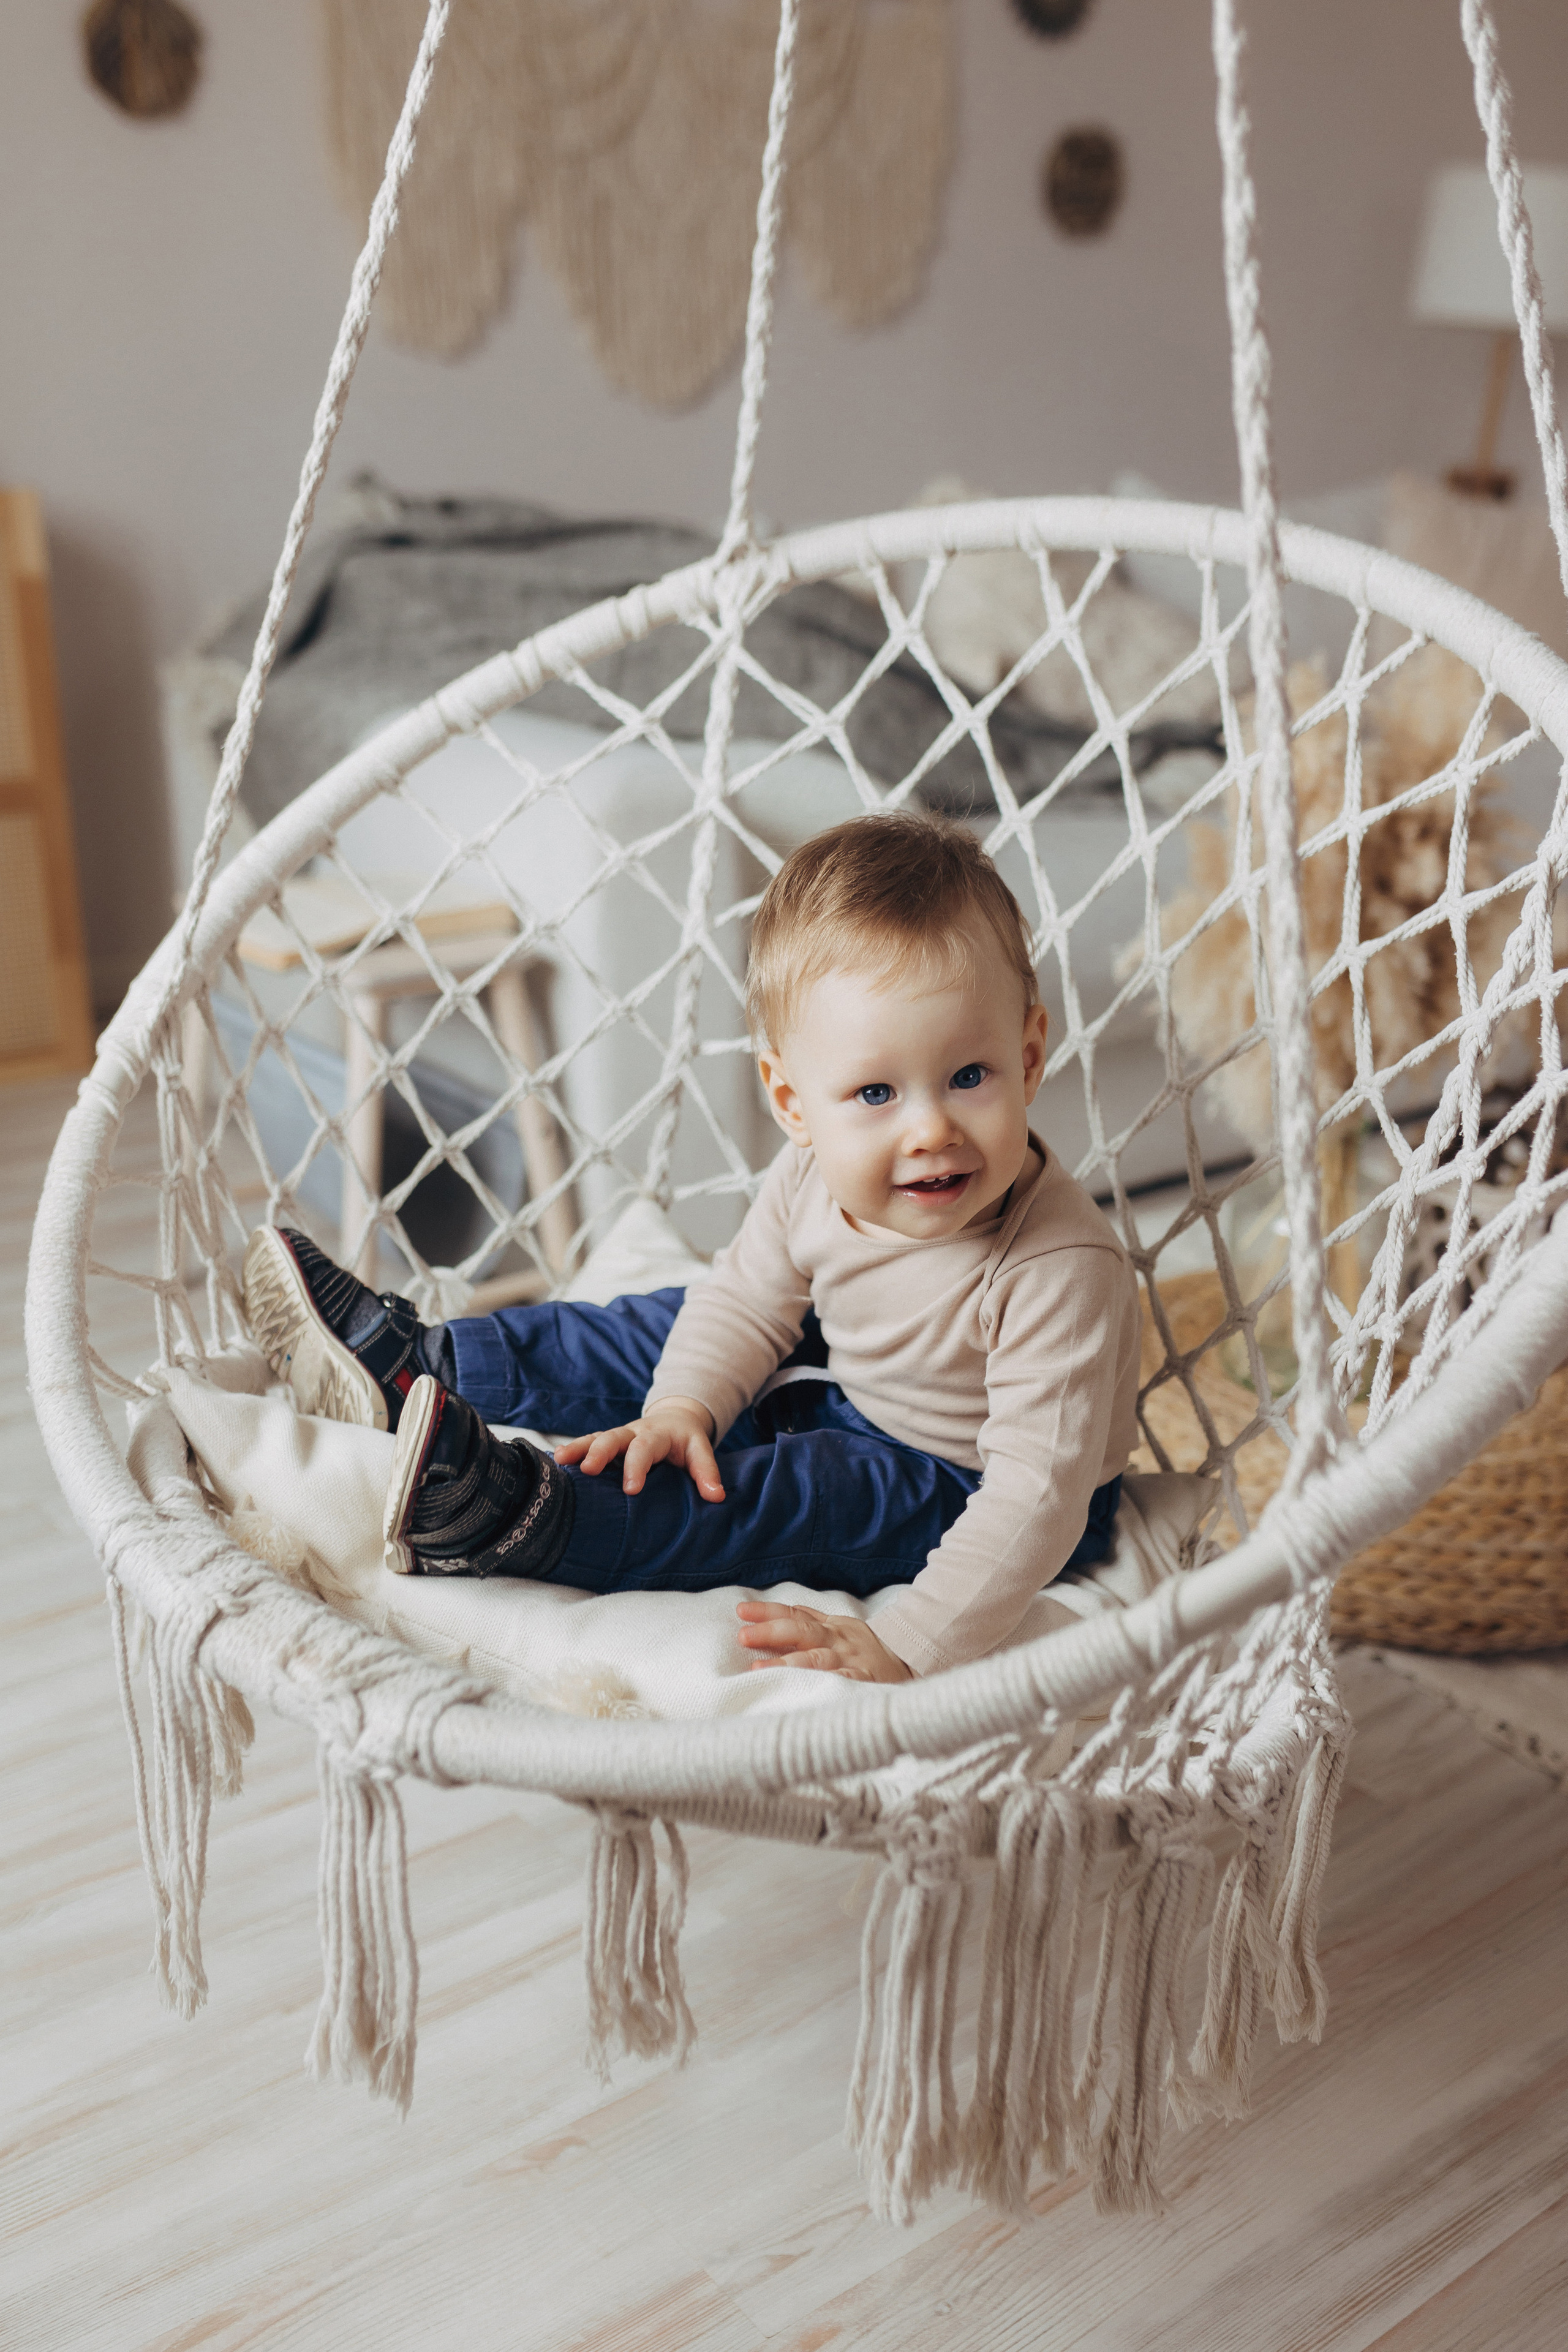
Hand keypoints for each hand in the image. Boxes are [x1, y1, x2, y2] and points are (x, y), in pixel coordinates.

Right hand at [553, 1398, 724, 1499]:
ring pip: (594, 1438)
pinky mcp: (605, 1444)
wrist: (675, 1420)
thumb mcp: (700, 1450)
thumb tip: (717, 1496)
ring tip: (560, 1460)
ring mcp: (616, 1437)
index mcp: (656, 1435)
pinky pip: (585, 1445)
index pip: (645, 1448)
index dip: (637, 1467)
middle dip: (600, 1452)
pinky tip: (554, 1462)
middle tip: (588, 1470)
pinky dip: (571, 1451)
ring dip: (578, 1448)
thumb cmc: (685, 1441)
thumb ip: (706, 1472)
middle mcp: (632, 1432)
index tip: (632, 1489)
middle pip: (613, 1438)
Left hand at [735, 1601, 912, 1682]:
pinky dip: (821, 1685)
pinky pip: (840, 1683)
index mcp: (830, 1627)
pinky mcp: (862, 1683)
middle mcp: (837, 1642)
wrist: (909, 1664)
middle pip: (801, 1632)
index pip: (794, 1614)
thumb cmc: (865, 1648)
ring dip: (787, 1663)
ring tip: (759, 1670)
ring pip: (816, 1659)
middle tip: (743, 1637)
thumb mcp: (840, 1627)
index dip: (767, 1612)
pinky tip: (800, 1691)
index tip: (741, 1612)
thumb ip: (811, 1620)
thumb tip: (780, 1611)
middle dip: (771, 1633)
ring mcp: (849, 1662)